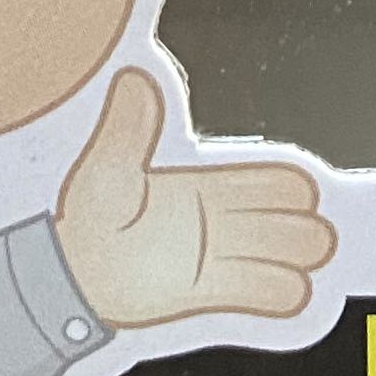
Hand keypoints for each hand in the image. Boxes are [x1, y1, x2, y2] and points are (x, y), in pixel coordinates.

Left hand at [51, 69, 335, 329]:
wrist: (69, 282)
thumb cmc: (84, 224)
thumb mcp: (105, 172)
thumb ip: (127, 131)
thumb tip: (136, 80)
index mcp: (205, 185)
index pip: (274, 179)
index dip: (291, 186)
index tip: (306, 194)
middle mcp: (221, 219)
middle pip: (294, 216)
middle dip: (301, 226)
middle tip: (301, 235)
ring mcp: (220, 257)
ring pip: (291, 252)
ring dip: (298, 258)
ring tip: (295, 264)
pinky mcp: (211, 292)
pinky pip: (267, 294)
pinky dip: (283, 293)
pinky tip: (287, 291)